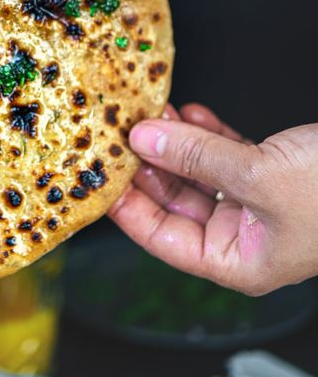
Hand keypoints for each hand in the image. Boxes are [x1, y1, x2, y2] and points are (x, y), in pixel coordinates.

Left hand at [108, 103, 317, 294]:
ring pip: (200, 174)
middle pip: (178, 202)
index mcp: (239, 263)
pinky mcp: (274, 174)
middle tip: (122, 135)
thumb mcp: (257, 176)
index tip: (102, 179)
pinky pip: (227, 155)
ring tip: (151, 114)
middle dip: (150, 164)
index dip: (129, 208)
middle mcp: (245, 238)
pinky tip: (188, 112)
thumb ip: (196, 157)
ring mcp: (259, 206)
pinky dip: (208, 133)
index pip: (164, 239)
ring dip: (177, 143)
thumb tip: (144, 140)